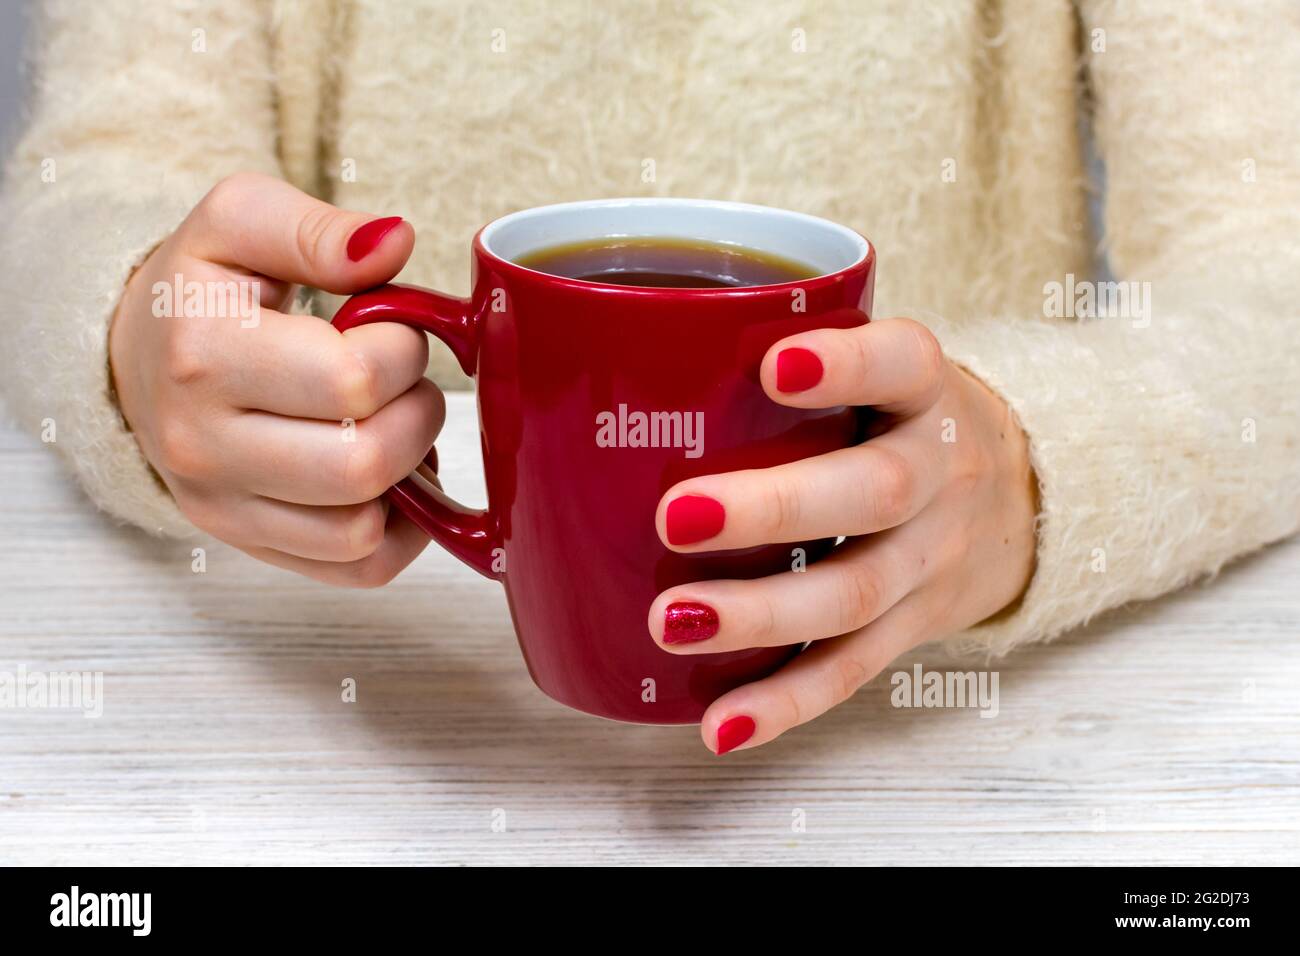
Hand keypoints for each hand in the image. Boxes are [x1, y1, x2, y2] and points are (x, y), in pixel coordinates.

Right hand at [109, 172, 440, 585]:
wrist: (137, 356)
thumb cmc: (201, 288)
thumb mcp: (242, 221)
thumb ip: (318, 229)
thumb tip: (394, 242)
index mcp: (202, 355)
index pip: (354, 381)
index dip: (405, 349)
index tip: (392, 329)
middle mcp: (202, 446)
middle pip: (363, 465)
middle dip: (418, 414)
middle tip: (405, 381)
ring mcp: (222, 507)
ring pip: (362, 530)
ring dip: (410, 475)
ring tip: (393, 424)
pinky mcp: (249, 545)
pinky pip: (357, 569)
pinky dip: (402, 529)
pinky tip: (393, 477)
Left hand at [649, 318, 1037, 752]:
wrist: (1025, 501)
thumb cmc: (899, 423)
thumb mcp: (879, 373)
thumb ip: (778, 358)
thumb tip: (562, 348)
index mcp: (924, 392)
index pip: (902, 363)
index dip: (847, 364)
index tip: (773, 364)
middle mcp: (939, 473)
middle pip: (874, 492)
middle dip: (774, 508)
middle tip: (674, 517)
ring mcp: (932, 558)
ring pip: (856, 592)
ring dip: (762, 615)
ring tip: (672, 621)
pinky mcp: (914, 627)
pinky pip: (851, 670)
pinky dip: (784, 701)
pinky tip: (720, 724)